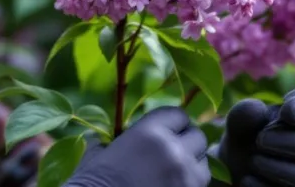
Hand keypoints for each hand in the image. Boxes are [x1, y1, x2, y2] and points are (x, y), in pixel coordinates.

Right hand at [67, 106, 210, 186]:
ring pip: (204, 163)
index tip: (167, 130)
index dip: (173, 123)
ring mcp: (185, 177)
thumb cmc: (91, 183)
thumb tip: (120, 136)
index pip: (178, 114)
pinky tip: (172, 185)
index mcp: (149, 132)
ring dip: (193, 164)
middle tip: (173, 151)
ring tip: (174, 171)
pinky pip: (200, 185)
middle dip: (187, 142)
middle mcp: (173, 150)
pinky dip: (190, 183)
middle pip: (198, 136)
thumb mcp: (99, 152)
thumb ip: (117, 139)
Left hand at [211, 87, 294, 186]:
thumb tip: (256, 109)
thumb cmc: (249, 136)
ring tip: (254, 160)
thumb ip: (245, 112)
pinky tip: (249, 179)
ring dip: (280, 169)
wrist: (239, 168)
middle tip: (261, 140)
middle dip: (292, 143)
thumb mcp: (241, 122)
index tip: (286, 111)